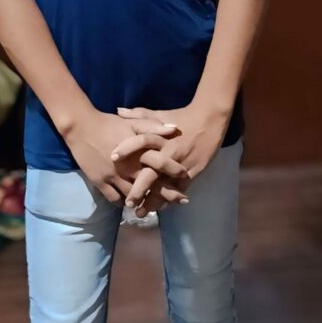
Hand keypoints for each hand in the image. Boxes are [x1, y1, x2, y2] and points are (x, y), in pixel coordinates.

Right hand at [62, 107, 191, 205]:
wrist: (81, 127)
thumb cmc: (109, 123)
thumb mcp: (133, 123)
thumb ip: (154, 126)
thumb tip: (175, 129)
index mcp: (137, 152)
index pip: (160, 165)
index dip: (174, 173)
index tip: (186, 178)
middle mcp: (127, 168)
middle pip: (150, 186)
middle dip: (166, 195)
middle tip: (180, 201)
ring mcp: (113, 177)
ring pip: (132, 196)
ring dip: (145, 202)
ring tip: (158, 206)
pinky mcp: (100, 183)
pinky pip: (114, 199)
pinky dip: (123, 202)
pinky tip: (130, 203)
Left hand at [113, 103, 229, 215]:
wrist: (209, 120)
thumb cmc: (182, 117)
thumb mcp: (160, 114)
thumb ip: (139, 114)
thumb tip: (118, 111)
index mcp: (160, 136)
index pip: (141, 141)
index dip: (126, 148)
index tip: (112, 158)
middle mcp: (169, 152)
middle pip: (152, 172)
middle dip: (139, 189)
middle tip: (128, 202)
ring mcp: (180, 164)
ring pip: (165, 186)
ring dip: (153, 200)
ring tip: (141, 212)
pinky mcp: (192, 171)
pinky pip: (179, 188)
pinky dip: (169, 198)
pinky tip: (160, 208)